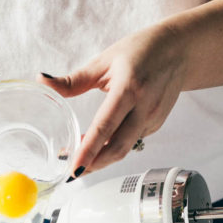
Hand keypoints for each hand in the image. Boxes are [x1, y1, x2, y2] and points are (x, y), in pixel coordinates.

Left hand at [40, 22, 185, 173]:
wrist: (180, 50)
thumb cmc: (142, 50)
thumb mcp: (104, 61)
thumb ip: (73, 80)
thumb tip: (42, 81)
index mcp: (129, 88)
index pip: (105, 126)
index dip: (88, 150)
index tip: (73, 166)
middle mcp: (144, 107)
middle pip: (118, 147)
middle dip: (94, 164)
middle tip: (72, 172)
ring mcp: (153, 118)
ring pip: (125, 148)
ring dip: (102, 157)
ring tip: (80, 158)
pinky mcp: (156, 124)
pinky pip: (132, 141)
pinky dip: (114, 147)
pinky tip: (100, 145)